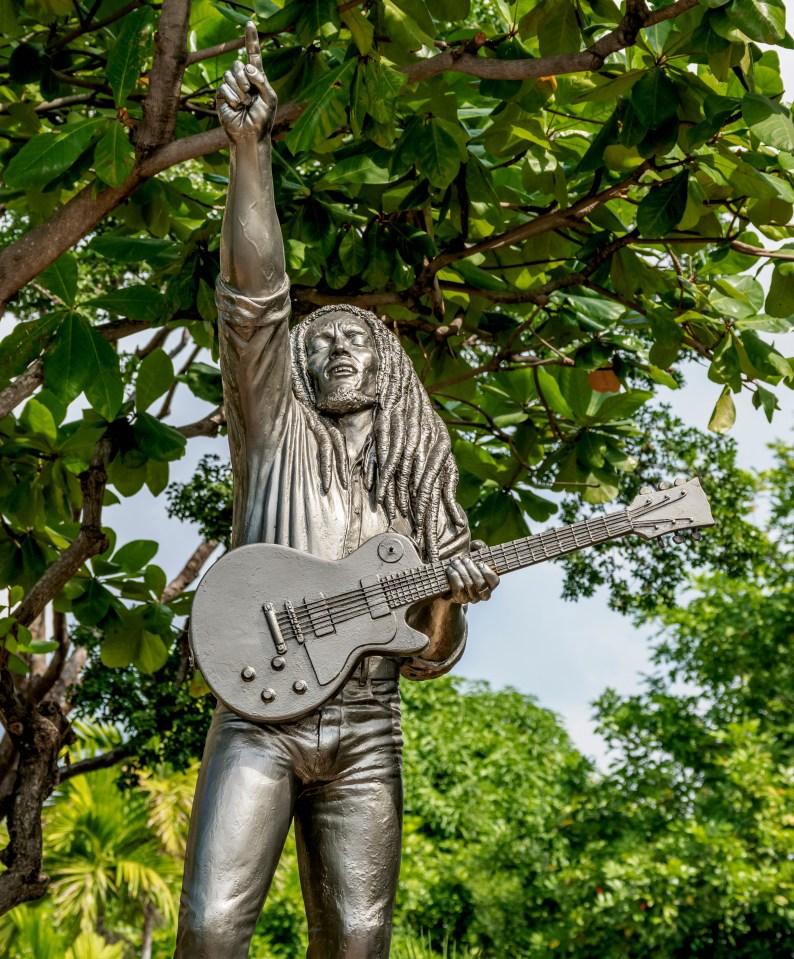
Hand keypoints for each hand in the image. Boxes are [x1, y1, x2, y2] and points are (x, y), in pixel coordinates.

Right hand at [217, 21, 277, 142]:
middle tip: (250, 95)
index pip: (253, 54)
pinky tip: (236, 107)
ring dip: (239, 91)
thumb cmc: (263, 119)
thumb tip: (248, 67)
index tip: (250, 23)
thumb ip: (263, 81)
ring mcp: (231, 87)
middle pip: (238, 65)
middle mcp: (243, 79)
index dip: (251, 39)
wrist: (251, 135)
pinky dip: (232, 98)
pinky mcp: (222, 96)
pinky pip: (223, 88)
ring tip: (245, 103)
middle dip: (244, 79)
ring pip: (229, 75)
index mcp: (256, 77)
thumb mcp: (270, 99)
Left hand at [445, 552, 499, 604]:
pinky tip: (450, 570)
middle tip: (464, 559)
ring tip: (455, 562)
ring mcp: (472, 598)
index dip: (487, 572)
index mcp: (490, 583)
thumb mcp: (473, 553)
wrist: (450, 579)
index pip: (494, 581)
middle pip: (481, 583)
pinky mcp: (460, 599)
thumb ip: (477, 547)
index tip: (480, 563)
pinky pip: (458, 589)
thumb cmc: (465, 565)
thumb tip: (477, 545)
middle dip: (471, 569)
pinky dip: (454, 578)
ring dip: (461, 571)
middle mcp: (483, 594)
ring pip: (469, 585)